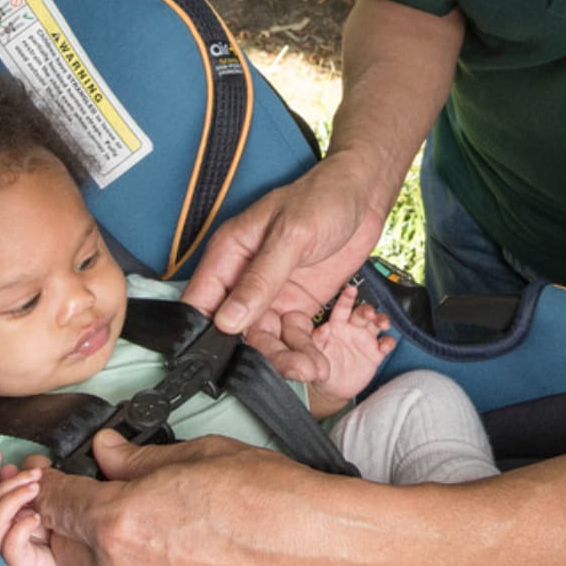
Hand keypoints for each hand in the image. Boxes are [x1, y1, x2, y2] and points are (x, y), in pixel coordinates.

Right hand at [0, 448, 71, 565]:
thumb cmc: (45, 546)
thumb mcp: (37, 510)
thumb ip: (25, 491)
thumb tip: (15, 466)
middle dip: (10, 483)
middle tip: (35, 474)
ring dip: (13, 500)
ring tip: (35, 489)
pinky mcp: (13, 562)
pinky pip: (10, 541)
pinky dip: (22, 526)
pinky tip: (36, 518)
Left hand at [34, 431, 394, 565]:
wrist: (326, 558)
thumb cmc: (275, 502)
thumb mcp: (201, 455)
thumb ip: (138, 459)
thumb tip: (108, 453)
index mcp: (119, 523)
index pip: (52, 502)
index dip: (47, 483)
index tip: (49, 475)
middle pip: (63, 547)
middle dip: (72, 520)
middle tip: (96, 495)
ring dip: (105, 554)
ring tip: (149, 527)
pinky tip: (175, 559)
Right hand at [185, 157, 387, 352]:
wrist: (363, 196)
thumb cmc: (323, 198)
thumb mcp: (291, 236)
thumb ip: (261, 279)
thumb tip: (227, 320)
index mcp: (228, 253)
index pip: (202, 301)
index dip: (204, 333)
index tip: (217, 364)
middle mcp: (244, 278)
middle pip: (235, 328)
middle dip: (255, 353)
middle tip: (284, 369)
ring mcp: (271, 293)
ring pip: (265, 337)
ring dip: (283, 357)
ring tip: (309, 369)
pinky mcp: (297, 304)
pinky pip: (292, 336)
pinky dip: (302, 350)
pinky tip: (317, 362)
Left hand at [295, 283, 395, 409]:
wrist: (334, 389)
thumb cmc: (322, 366)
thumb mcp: (315, 354)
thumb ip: (318, 340)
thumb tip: (323, 329)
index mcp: (337, 326)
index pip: (342, 308)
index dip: (347, 298)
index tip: (351, 289)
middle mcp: (353, 329)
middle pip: (363, 313)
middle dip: (368, 310)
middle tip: (369, 313)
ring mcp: (366, 340)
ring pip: (377, 324)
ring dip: (382, 320)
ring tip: (382, 323)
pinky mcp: (376, 353)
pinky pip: (386, 344)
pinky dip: (388, 342)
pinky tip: (385, 345)